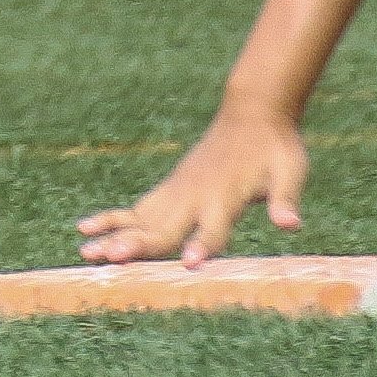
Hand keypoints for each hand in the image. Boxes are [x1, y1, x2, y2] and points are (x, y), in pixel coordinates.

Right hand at [78, 99, 311, 264]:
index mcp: (227, 196)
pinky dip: (110, 220)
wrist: (251, 113)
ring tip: (87, 254)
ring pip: (141, 220)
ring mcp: (177, 192)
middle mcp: (195, 196)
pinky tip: (85, 231)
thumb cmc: (276, 149)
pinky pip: (134, 209)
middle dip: (139, 245)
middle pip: (164, 227)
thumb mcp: (290, 172)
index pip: (214, 228)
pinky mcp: (168, 190)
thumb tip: (291, 224)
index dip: (203, 245)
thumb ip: (285, 200)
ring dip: (115, 237)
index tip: (189, 263)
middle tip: (113, 260)